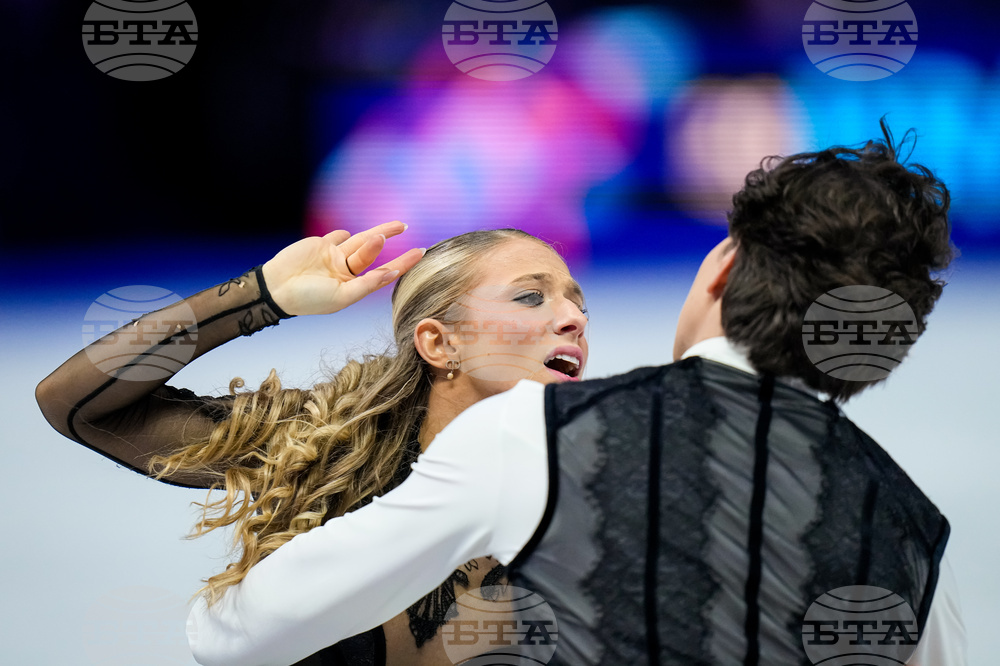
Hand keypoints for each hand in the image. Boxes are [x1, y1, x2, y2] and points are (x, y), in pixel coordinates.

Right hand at [261, 222, 423, 315]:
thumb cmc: (308, 299)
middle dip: (389, 240)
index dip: (402, 263)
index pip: (382, 273)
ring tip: (394, 225)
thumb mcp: (341, 296)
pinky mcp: (321, 245)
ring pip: (359, 241)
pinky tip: (349, 232)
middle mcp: (346, 272)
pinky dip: (344, 233)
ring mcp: (333, 257)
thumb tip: (390, 272)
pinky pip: (338, 237)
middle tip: (406, 227)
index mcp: (353, 287)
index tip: (420, 253)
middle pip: (372, 254)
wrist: (276, 288)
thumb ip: (366, 284)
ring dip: (375, 233)